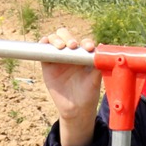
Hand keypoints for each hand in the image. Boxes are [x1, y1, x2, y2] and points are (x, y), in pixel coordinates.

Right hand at [40, 28, 102, 145]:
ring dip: (57, 39)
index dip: (85, 42)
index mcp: (83, 55)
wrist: (75, 109)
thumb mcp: (96, 79)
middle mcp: (70, 54)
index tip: (88, 48)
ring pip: (54, 40)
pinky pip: (43, 50)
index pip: (82, 42)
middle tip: (72, 46)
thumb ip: (98, 65)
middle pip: (66, 36)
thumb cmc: (88, 94)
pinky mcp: (47, 65)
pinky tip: (45, 43)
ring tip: (61, 47)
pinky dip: (43, 43)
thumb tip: (101, 50)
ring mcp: (58, 59)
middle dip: (69, 37)